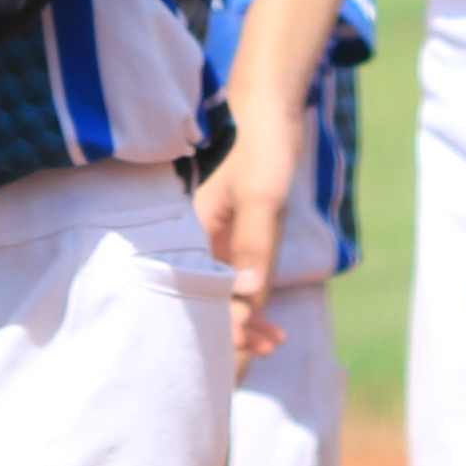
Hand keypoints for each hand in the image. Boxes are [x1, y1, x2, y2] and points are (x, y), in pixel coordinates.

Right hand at [191, 122, 298, 367]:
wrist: (270, 118)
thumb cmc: (261, 150)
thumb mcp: (261, 196)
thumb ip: (254, 241)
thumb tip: (249, 290)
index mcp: (191, 232)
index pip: (201, 288)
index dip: (223, 316)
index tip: (248, 337)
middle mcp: (199, 243)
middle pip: (209, 298)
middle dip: (234, 327)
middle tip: (266, 347)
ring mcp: (219, 244)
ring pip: (227, 294)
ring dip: (248, 320)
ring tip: (275, 342)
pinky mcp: (237, 242)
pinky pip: (241, 282)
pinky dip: (255, 303)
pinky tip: (272, 327)